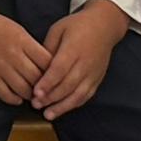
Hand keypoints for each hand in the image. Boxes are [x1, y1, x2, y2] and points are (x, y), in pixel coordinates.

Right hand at [0, 7, 46, 105]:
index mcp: (23, 41)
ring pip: (23, 89)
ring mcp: (1, 67)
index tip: (56, 76)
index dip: (55, 72)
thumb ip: (34, 48)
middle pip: (37, 78)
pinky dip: (14, 99)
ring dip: (31, 95)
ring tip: (33, 95)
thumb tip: (48, 67)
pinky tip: (18, 97)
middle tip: (47, 90)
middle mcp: (14, 55)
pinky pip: (5, 94)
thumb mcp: (20, 31)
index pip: (48, 62)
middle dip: (45, 87)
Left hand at [30, 1, 129, 117]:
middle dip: (51, 97)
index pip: (60, 69)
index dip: (48, 82)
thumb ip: (48, 48)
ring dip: (62, 106)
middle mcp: (85, 63)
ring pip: (78, 94)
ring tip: (47, 114)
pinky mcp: (97, 79)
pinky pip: (86, 95)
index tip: (35, 92)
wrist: (104, 26)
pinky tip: (62, 109)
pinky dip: (74, 104)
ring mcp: (93, 73)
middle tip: (36, 104)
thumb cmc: (77, 26)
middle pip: (68, 84)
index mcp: (74, 48)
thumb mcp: (58, 29)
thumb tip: (37, 66)